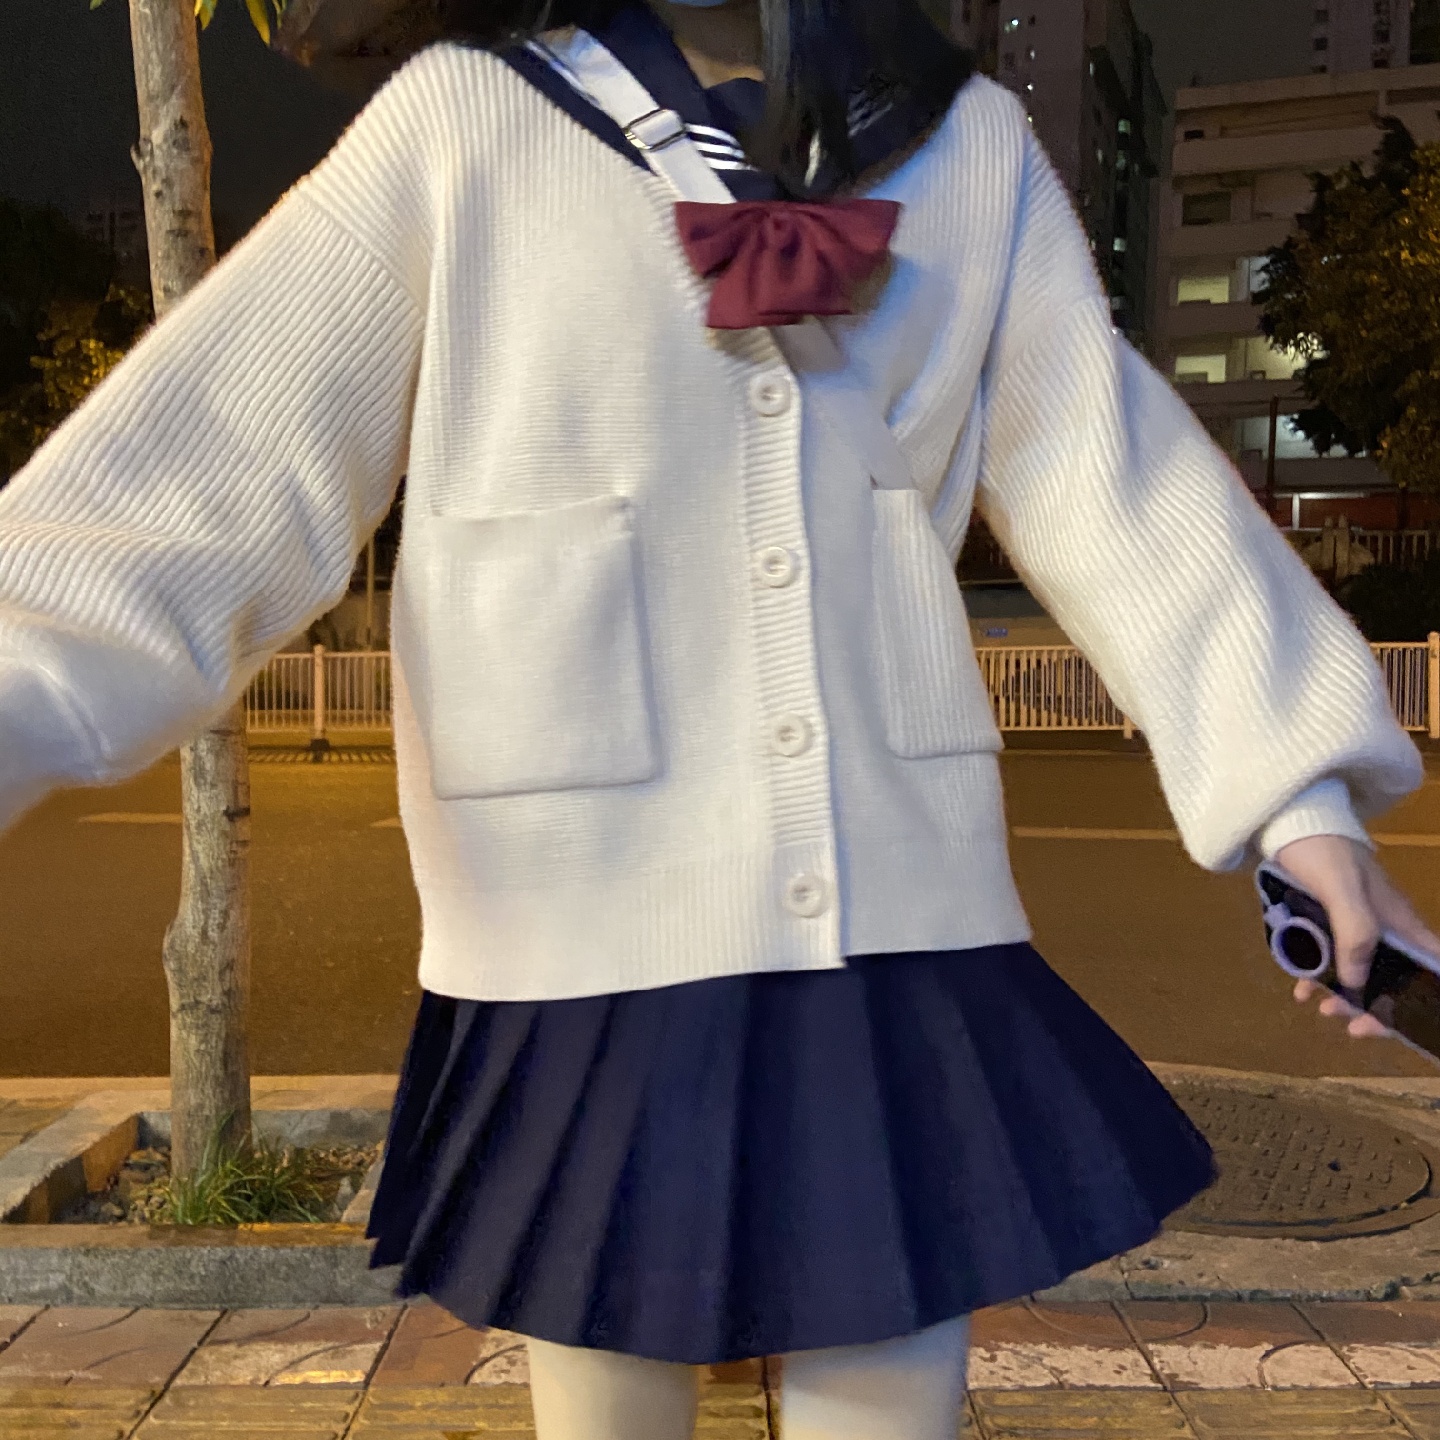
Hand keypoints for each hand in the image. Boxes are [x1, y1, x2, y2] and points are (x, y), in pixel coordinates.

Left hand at [1277, 834, 1439, 1039]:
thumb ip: (1354, 930)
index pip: (1430, 965)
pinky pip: (1329, 958)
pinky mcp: (1328, 923)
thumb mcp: (1340, 888)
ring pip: (1359, 972)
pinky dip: (1318, 977)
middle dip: (1373, 1004)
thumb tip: (1357, 981)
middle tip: (1344, 1020)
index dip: (1425, 997)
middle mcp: (1384, 927)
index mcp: (1399, 920)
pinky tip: (1300, 989)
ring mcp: (1354, 926)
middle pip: (1392, 978)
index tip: (1404, 1022)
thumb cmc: (1321, 850)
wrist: (1286, 821)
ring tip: (1318, 1006)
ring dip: (1343, 994)